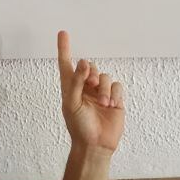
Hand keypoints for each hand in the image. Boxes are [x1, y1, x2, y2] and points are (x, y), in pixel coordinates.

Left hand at [57, 31, 124, 152]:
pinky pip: (117, 86)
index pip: (66, 64)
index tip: (63, 33)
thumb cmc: (79, 127)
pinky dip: (115, 94)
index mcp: (71, 88)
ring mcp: (100, 93)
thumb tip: (84, 62)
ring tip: (103, 103)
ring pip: (105, 76)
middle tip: (92, 86)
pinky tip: (111, 106)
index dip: (65, 49)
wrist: (96, 145)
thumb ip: (77, 82)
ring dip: (104, 88)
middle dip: (92, 74)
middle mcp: (85, 88)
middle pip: (90, 67)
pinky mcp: (114, 99)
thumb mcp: (72, 104)